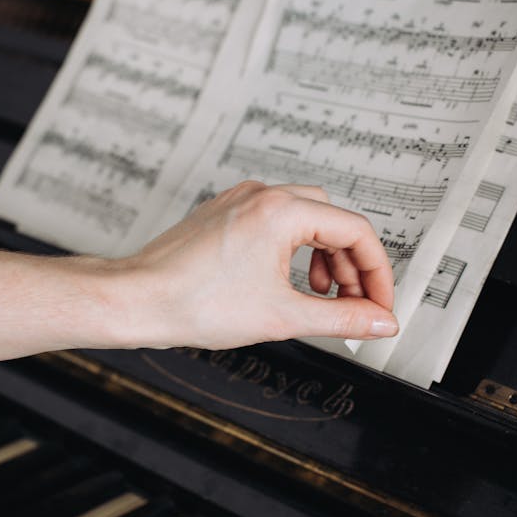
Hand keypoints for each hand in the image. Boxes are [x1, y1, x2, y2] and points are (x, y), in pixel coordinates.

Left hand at [118, 180, 397, 349]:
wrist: (136, 300)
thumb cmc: (193, 303)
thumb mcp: (282, 317)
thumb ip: (342, 318)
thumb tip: (380, 320)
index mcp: (281, 211)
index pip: (356, 232)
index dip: (377, 273)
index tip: (380, 305)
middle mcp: (261, 196)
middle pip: (334, 220)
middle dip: (350, 264)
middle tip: (355, 304)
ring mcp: (240, 201)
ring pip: (305, 218)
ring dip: (323, 256)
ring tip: (318, 295)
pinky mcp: (224, 213)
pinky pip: (276, 221)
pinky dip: (293, 249)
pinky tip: (286, 282)